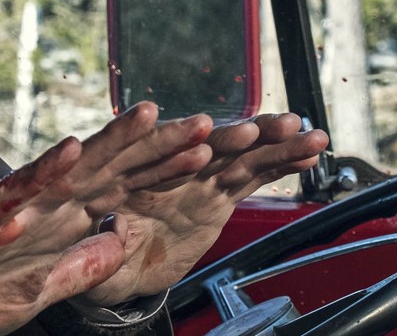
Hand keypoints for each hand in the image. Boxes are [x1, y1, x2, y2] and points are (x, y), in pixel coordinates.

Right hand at [0, 102, 215, 335]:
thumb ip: (81, 265)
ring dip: (113, 142)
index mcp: (59, 223)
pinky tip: (74, 147)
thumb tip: (118, 240)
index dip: (165, 170)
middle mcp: (43, 206)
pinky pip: (18, 190)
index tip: (210, 150)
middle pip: (112, 169)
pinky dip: (46, 169)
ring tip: (152, 115)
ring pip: (75, 168)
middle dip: (157, 145)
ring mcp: (14, 208)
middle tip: (204, 121)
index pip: (123, 189)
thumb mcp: (40, 293)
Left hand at [81, 113, 328, 304]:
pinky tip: (307, 154)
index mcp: (124, 174)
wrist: (114, 269)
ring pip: (234, 155)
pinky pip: (251, 175)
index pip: (146, 151)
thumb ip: (99, 246)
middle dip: (230, 134)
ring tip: (299, 130)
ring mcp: (193, 179)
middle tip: (256, 128)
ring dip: (268, 141)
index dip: (172, 138)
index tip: (199, 129)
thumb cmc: (92, 257)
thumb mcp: (89, 258)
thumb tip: (113, 228)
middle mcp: (164, 168)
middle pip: (199, 145)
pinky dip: (279, 163)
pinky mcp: (216, 195)